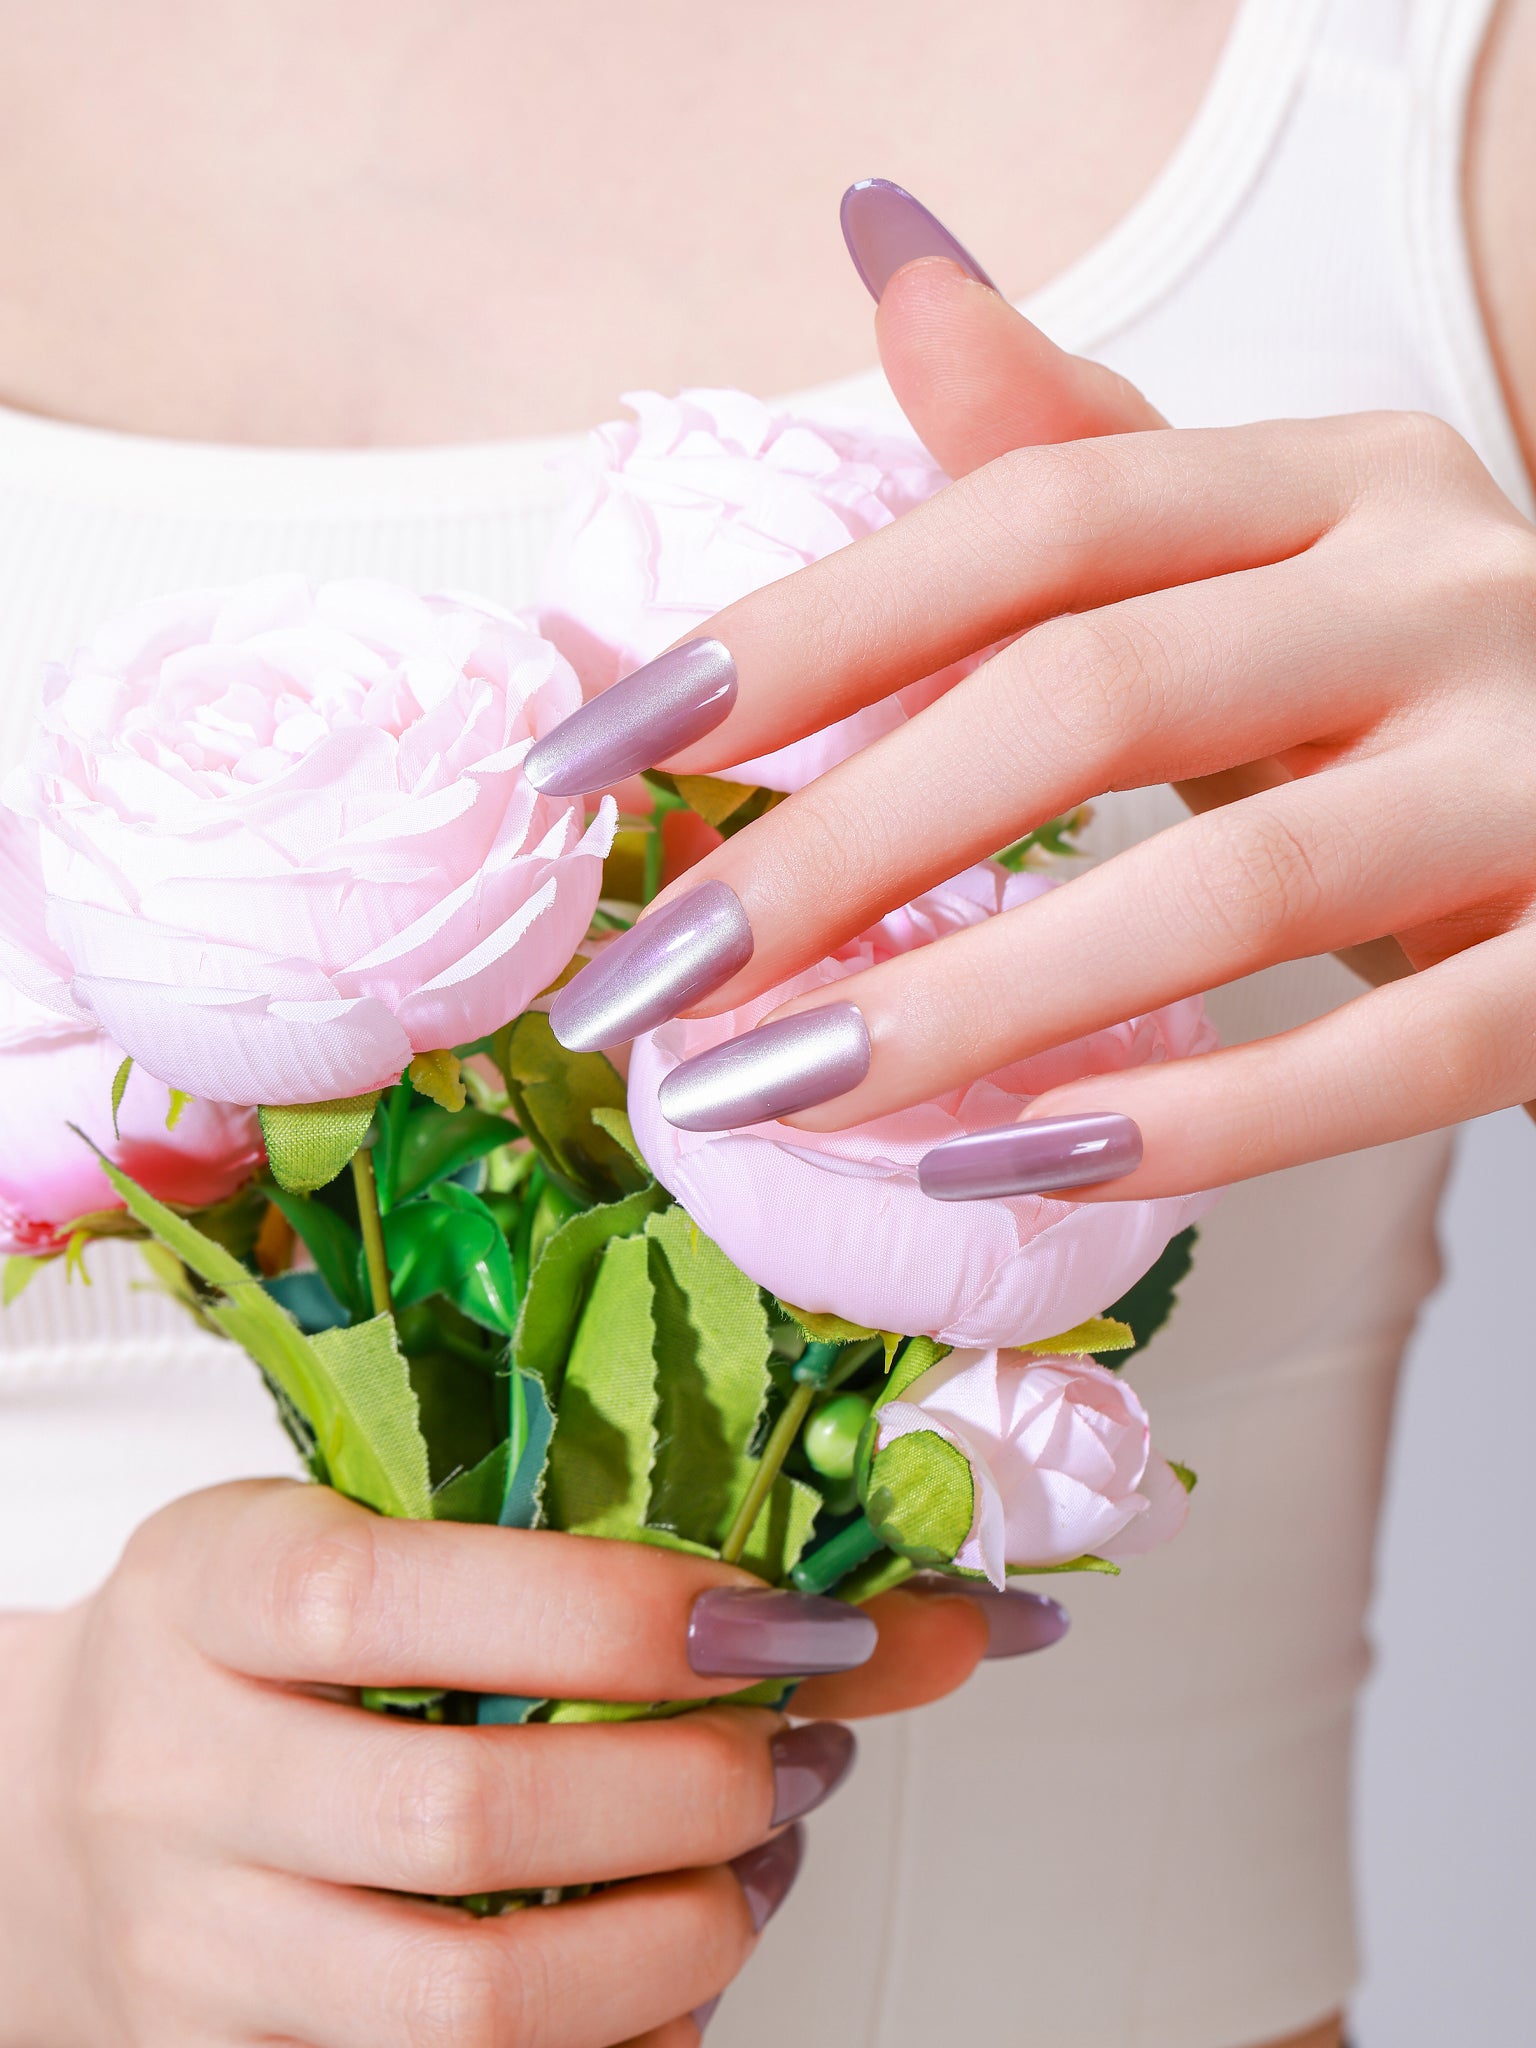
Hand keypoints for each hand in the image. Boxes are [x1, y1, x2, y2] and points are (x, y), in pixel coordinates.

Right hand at [0, 1478, 999, 2047]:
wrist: (61, 1808)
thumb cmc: (254, 1641)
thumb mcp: (382, 1535)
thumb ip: (618, 1565)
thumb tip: (934, 1616)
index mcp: (215, 1588)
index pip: (395, 1604)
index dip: (612, 1617)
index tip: (782, 1621)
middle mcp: (181, 1774)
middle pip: (463, 1821)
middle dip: (689, 1792)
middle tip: (801, 1749)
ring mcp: (200, 1951)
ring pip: (469, 2009)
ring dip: (678, 1937)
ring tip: (757, 1861)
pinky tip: (671, 1974)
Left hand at [545, 245, 1535, 1196]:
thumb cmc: (1423, 698)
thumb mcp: (1272, 558)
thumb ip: (1090, 457)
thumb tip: (895, 272)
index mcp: (1337, 483)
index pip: (1028, 520)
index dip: (800, 634)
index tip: (598, 752)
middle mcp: (1445, 591)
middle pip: (1090, 697)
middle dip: (838, 851)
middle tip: (652, 985)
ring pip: (1224, 889)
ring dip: (966, 1007)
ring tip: (768, 1094)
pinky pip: (1381, 1060)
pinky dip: (1183, 1125)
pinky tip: (1006, 1168)